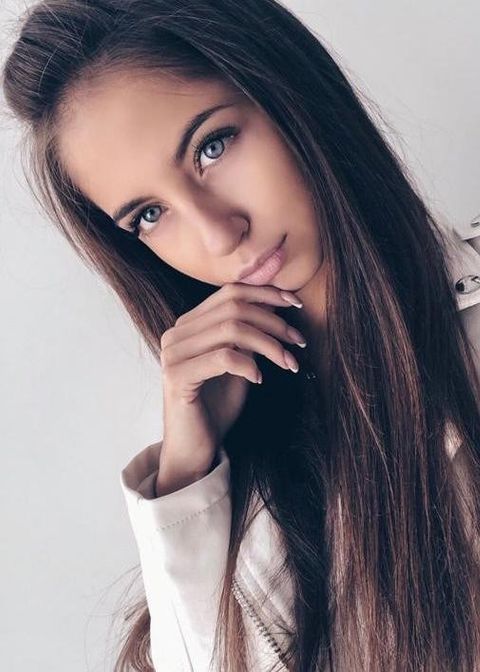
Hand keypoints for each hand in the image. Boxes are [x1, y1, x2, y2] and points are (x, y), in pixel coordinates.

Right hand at [157, 283, 304, 487]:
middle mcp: (176, 333)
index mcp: (189, 325)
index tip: (296, 304)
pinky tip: (259, 380)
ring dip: (269, 344)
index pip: (230, 292)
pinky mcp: (176, 376)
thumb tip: (275, 303)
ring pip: (231, 329)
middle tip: (299, 341)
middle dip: (274, 322)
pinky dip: (248, 365)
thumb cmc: (217, 407)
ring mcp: (173, 353)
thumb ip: (249, 335)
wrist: (194, 450)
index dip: (266, 293)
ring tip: (288, 363)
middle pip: (234, 308)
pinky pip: (223, 358)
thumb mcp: (239, 363)